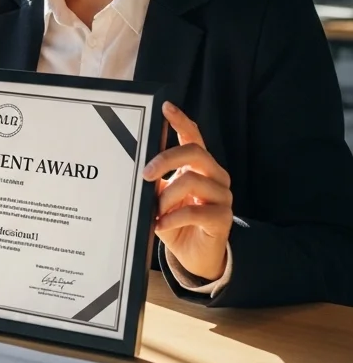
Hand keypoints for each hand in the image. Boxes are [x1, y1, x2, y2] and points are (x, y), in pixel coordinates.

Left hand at [142, 101, 232, 281]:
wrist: (195, 255)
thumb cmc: (175, 220)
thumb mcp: (161, 197)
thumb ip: (155, 181)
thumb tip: (138, 170)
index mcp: (199, 166)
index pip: (193, 136)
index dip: (181, 120)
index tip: (166, 107)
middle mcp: (215, 176)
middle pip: (195, 152)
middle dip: (166, 159)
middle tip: (145, 174)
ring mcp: (223, 196)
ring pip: (192, 181)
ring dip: (166, 196)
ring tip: (155, 210)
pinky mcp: (223, 218)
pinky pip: (195, 211)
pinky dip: (172, 217)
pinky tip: (160, 224)